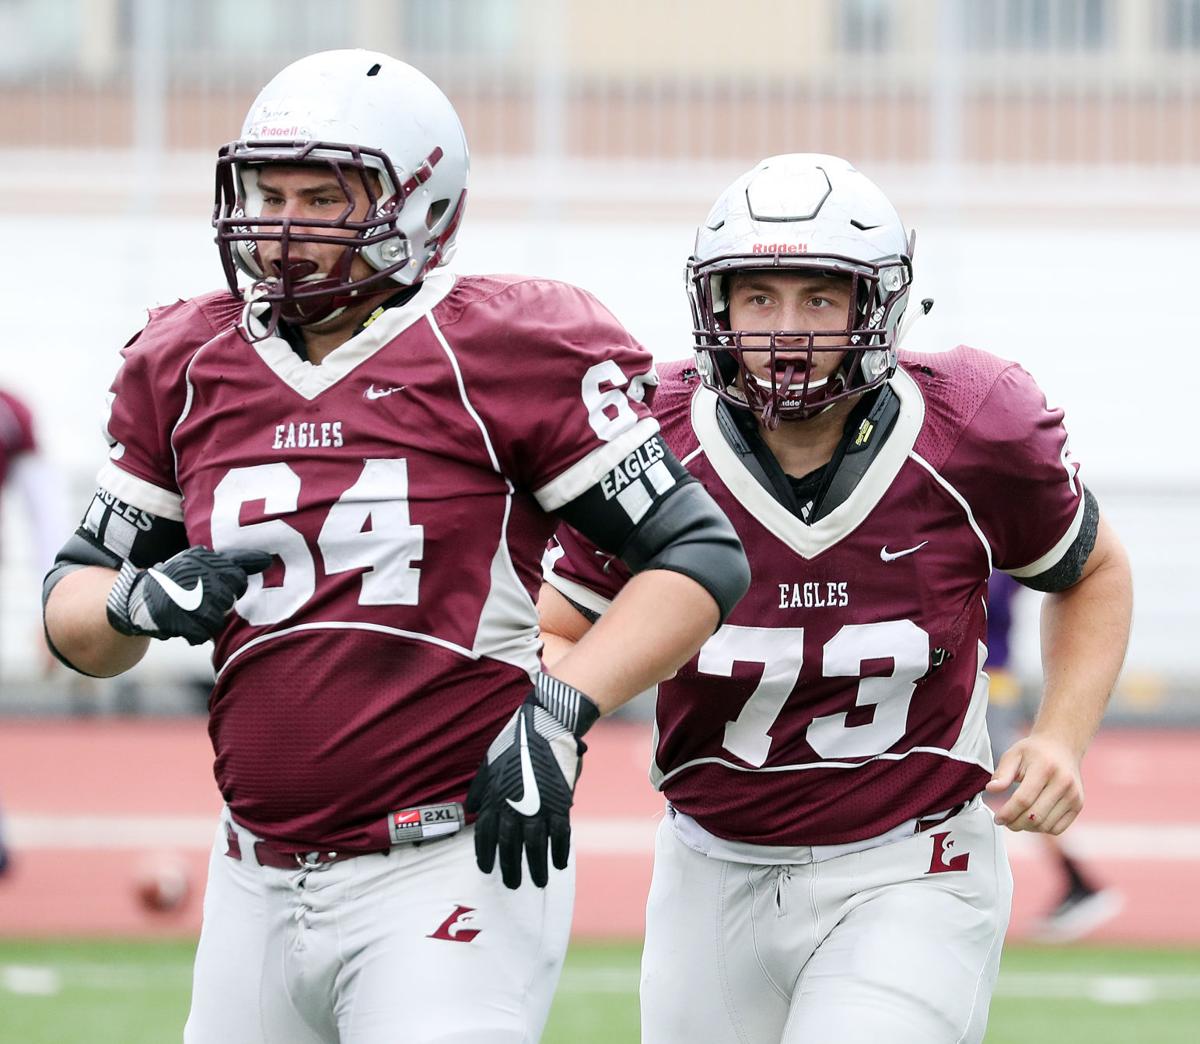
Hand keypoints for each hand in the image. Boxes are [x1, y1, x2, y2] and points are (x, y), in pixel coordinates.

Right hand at [106, 546, 273, 644]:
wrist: (140, 598)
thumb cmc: (183, 579)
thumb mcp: (206, 563)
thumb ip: (238, 561)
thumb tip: (267, 560)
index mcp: (203, 559)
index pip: (237, 578)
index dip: (232, 587)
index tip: (219, 587)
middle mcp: (195, 577)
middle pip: (228, 601)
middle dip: (218, 605)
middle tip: (200, 600)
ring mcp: (185, 600)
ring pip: (217, 620)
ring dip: (206, 620)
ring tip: (191, 611)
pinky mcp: (176, 620)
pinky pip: (202, 635)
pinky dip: (195, 633)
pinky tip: (184, 623)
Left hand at [465, 674, 599, 887]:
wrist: (546, 724)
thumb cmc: (515, 740)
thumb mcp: (489, 761)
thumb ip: (481, 787)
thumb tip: (472, 806)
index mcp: (495, 796)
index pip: (486, 834)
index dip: (486, 854)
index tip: (487, 869)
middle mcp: (514, 805)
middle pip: (510, 845)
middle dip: (510, 867)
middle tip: (511, 884)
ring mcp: (538, 806)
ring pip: (535, 845)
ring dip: (535, 866)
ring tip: (536, 882)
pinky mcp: (560, 803)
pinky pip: (560, 834)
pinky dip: (559, 851)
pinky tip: (557, 865)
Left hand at [986, 733, 1083, 834]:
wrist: (1062, 746)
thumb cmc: (1034, 752)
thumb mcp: (1013, 755)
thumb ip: (1002, 773)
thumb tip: (991, 789)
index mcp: (1045, 768)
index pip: (1023, 800)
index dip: (1007, 813)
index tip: (997, 818)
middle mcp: (1063, 782)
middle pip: (1035, 816)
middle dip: (1015, 823)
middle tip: (1004, 821)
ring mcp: (1073, 795)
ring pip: (1046, 825)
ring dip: (1027, 828)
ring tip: (1017, 819)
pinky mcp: (1078, 804)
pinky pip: (1058, 828)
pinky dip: (1042, 829)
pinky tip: (1032, 820)